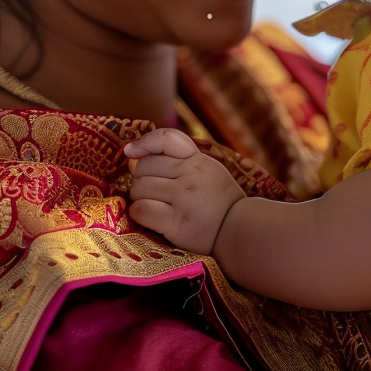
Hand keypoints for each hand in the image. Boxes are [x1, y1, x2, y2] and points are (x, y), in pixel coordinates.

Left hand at [126, 127, 244, 253]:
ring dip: (139, 197)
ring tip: (153, 204)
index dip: (145, 142)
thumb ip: (182, 159)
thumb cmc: (219, 200)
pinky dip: (139, 213)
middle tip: (153, 191)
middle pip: (144, 167)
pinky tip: (148, 216)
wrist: (239, 230)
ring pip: (139, 188)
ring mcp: (182, 197)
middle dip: (142, 178)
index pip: (166, 139)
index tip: (131, 151)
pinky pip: (142, 210)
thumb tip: (140, 154)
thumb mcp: (208, 169)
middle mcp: (189, 175)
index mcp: (197, 160)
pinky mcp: (176, 221)